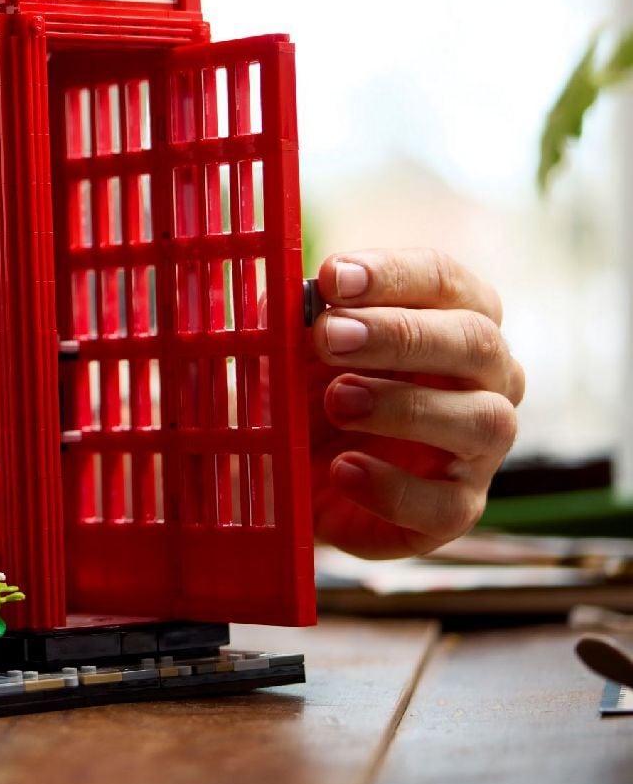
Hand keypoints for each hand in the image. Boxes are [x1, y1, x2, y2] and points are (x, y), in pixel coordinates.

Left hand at [307, 248, 523, 558]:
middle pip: (475, 342)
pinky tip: (343, 469)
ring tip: (336, 400)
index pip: (445, 280)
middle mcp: (488, 378)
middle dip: (400, 335)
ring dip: (404, 407)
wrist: (301, 472)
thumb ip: (299, 319)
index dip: (392, 274)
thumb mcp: (297, 346)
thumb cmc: (312, 385)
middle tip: (329, 337)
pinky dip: (393, 488)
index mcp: (453, 318)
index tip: (332, 277)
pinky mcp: (456, 509)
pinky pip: (448, 505)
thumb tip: (295, 298)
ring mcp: (480, 447)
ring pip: (483, 420)